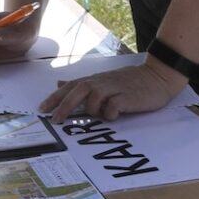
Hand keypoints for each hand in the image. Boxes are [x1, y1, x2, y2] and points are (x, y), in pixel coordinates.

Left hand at [40, 59, 183, 120]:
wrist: (157, 77)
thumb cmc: (129, 82)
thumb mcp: (103, 80)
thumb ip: (81, 84)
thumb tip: (59, 83)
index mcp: (95, 80)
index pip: (70, 87)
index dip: (55, 97)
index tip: (42, 109)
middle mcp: (102, 83)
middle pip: (78, 91)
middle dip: (64, 106)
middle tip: (56, 120)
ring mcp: (114, 89)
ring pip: (94, 99)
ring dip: (93, 110)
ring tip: (102, 114)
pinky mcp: (127, 97)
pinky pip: (112, 107)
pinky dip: (110, 114)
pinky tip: (116, 115)